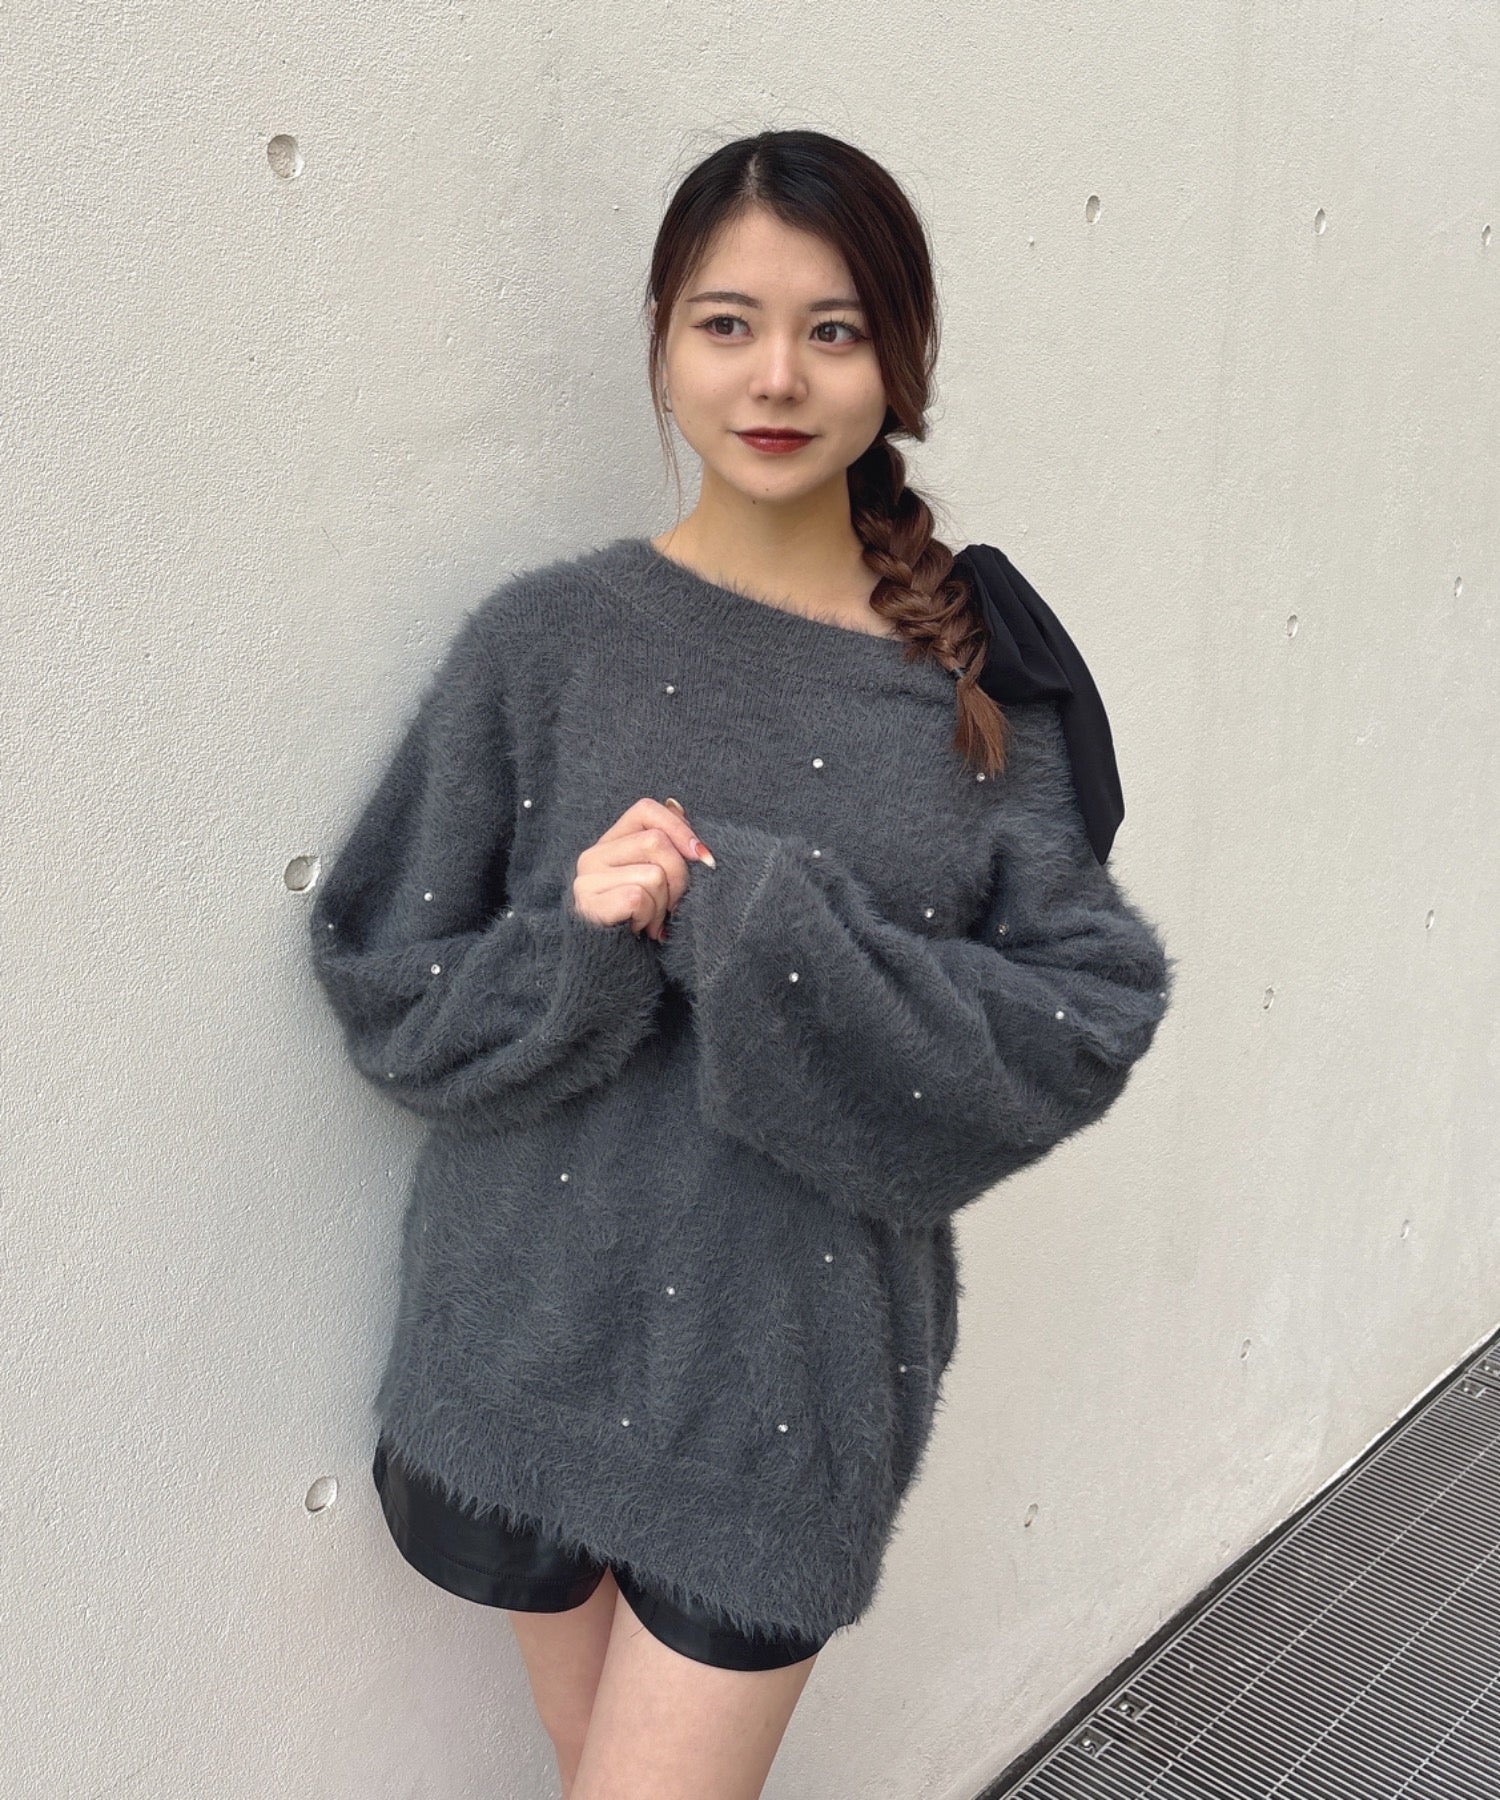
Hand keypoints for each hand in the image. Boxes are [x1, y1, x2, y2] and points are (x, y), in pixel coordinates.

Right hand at [570, 796, 714, 940]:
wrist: (614, 968)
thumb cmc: (641, 920)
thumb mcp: (656, 879)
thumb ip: (665, 844)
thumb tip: (676, 806)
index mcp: (610, 843)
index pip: (646, 810)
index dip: (680, 828)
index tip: (703, 858)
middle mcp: (592, 856)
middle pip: (656, 842)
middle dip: (679, 878)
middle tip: (674, 905)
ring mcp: (586, 880)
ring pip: (652, 874)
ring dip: (664, 906)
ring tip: (653, 922)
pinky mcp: (589, 904)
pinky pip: (639, 899)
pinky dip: (649, 919)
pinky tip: (641, 930)